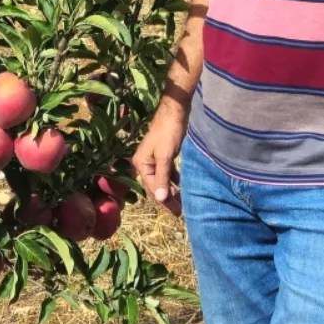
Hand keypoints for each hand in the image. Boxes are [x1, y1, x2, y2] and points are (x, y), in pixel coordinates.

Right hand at [132, 101, 188, 215]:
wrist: (175, 111)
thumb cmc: (168, 132)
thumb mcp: (165, 156)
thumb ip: (162, 178)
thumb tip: (160, 198)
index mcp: (141, 163)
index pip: (152, 188)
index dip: (164, 201)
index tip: (177, 212)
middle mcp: (145, 163)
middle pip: (156, 185)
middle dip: (168, 198)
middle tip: (180, 212)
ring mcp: (154, 159)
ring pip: (163, 179)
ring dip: (172, 190)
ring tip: (182, 203)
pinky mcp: (164, 155)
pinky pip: (168, 172)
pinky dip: (174, 180)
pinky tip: (182, 186)